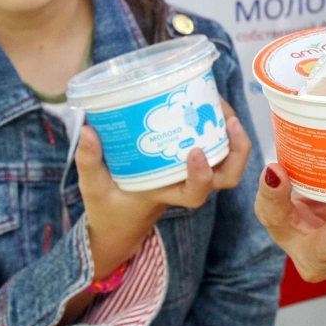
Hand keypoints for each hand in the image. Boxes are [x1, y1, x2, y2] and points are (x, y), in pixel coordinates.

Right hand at [76, 102, 252, 277]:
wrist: (120, 223)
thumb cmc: (109, 209)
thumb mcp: (93, 188)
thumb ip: (89, 161)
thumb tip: (88, 130)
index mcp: (167, 195)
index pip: (195, 194)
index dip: (202, 175)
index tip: (195, 151)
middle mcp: (187, 184)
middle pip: (227, 177)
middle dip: (237, 150)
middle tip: (230, 121)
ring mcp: (192, 172)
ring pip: (228, 160)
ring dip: (233, 135)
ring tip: (221, 104)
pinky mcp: (190, 161)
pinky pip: (215, 146)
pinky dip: (217, 126)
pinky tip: (206, 102)